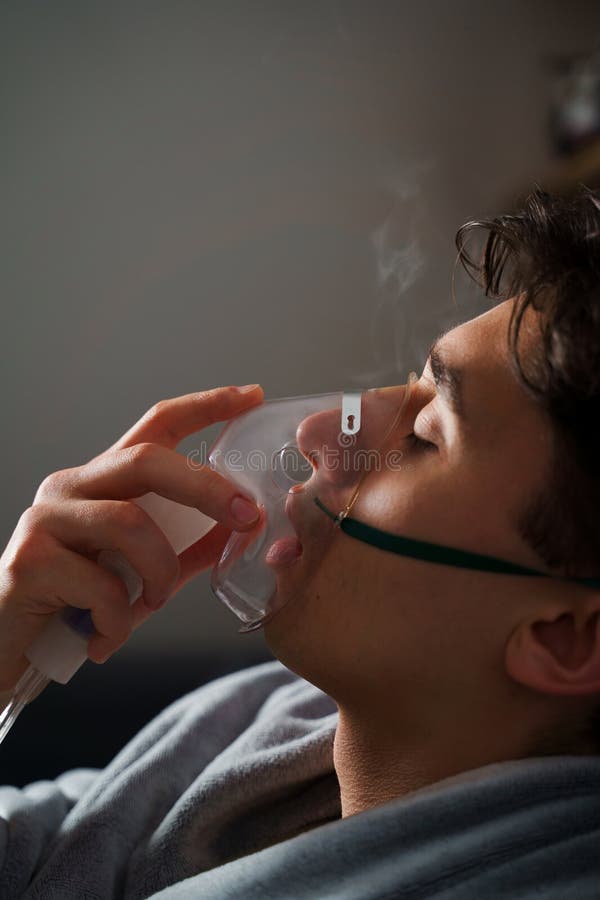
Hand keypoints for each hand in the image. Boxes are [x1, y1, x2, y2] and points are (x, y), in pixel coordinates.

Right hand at [0, 384, 263, 691]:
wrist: (12, 648)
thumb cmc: (79, 604)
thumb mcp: (144, 572)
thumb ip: (189, 548)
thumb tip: (245, 529)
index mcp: (103, 481)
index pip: (157, 425)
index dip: (206, 406)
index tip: (252, 395)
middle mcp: (71, 486)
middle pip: (145, 460)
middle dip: (206, 487)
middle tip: (247, 517)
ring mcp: (46, 519)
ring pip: (128, 523)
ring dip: (160, 572)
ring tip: (153, 604)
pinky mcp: (29, 560)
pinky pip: (102, 585)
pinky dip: (119, 619)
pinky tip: (105, 637)